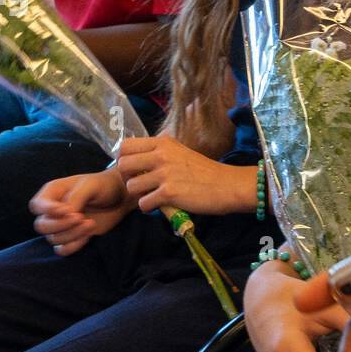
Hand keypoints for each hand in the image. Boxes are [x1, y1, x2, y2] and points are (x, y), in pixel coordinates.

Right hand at [29, 170, 129, 254]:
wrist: (120, 198)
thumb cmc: (103, 186)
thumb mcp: (90, 185)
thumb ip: (75, 197)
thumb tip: (65, 214)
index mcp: (53, 193)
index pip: (37, 205)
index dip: (48, 210)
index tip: (67, 210)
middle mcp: (53, 210)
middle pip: (41, 226)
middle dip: (60, 225)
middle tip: (81, 217)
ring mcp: (61, 225)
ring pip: (53, 238)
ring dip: (72, 234)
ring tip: (91, 223)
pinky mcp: (72, 237)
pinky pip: (62, 249)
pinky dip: (73, 246)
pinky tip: (88, 236)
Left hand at [116, 134, 245, 213]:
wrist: (227, 185)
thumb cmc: (205, 171)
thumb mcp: (181, 152)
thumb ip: (160, 153)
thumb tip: (138, 159)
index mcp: (163, 143)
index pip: (125, 145)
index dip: (123, 159)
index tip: (133, 169)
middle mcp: (161, 155)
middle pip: (122, 165)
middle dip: (127, 179)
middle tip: (140, 185)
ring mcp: (165, 174)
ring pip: (131, 187)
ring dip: (138, 196)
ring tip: (151, 197)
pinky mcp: (169, 193)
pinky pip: (143, 203)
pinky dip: (149, 208)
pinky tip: (160, 206)